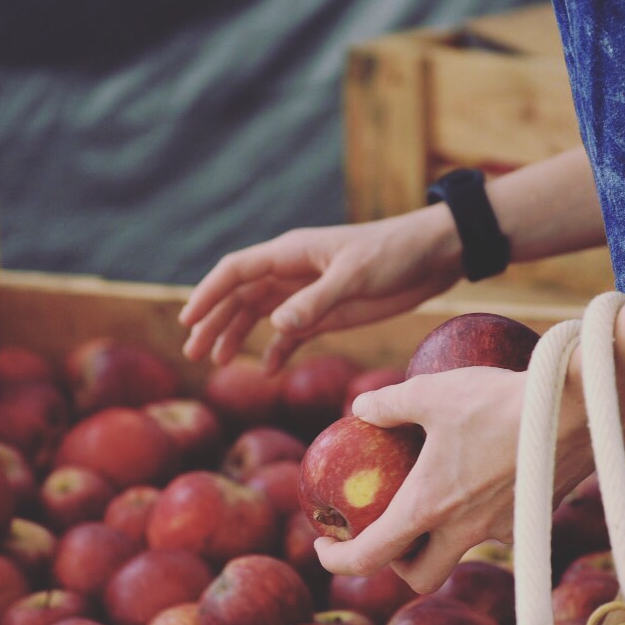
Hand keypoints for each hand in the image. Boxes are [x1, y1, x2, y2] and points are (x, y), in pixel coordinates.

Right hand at [179, 207, 461, 370]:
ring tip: (219, 363)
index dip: (208, 294)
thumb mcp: (355, 276)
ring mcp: (309, 294)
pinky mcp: (330, 313)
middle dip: (214, 321)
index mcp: (292, 253)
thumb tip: (275, 325)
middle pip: (240, 296)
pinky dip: (279, 351)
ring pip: (261, 315)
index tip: (188, 320)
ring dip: (238, 336)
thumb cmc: (395, 254)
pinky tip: (269, 371)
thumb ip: (316, 301)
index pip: (236, 271)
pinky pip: (293, 333)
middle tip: (195, 353)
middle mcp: (293, 272)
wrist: (435, 256)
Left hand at [314, 364, 592, 592]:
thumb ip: (389, 403)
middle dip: (397, 565)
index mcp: (428, 508)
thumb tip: (360, 407)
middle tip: (385, 532)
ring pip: (461, 552)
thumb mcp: (431, 391)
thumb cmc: (498, 400)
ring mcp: (504, 529)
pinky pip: (497, 527)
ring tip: (436, 492)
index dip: (337, 561)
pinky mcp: (533, 517)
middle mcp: (465, 531)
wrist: (580, 408)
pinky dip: (479, 512)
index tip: (325, 546)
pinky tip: (482, 472)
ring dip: (440, 536)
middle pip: (421, 577)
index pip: (370, 558)